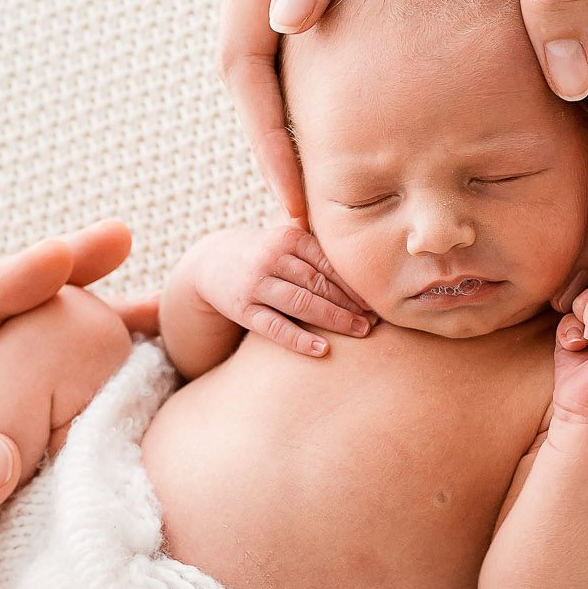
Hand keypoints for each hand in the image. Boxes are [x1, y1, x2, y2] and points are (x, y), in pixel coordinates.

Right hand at [188, 225, 376, 357]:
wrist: (210, 262)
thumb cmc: (264, 254)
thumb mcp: (286, 241)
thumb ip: (319, 251)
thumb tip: (371, 271)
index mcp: (288, 238)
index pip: (329, 263)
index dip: (355, 284)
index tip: (377, 300)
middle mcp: (271, 258)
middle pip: (319, 284)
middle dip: (350, 304)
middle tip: (375, 320)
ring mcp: (255, 285)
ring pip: (301, 304)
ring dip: (334, 319)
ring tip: (360, 332)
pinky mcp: (242, 309)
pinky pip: (275, 327)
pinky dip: (299, 340)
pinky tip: (322, 350)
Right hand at [219, 0, 485, 218]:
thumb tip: (283, 22)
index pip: (246, 62)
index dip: (270, 141)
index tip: (301, 209)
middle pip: (254, 75)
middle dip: (279, 152)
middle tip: (315, 228)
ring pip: (278, 60)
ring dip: (299, 128)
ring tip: (339, 194)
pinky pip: (312, 35)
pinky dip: (329, 90)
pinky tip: (369, 125)